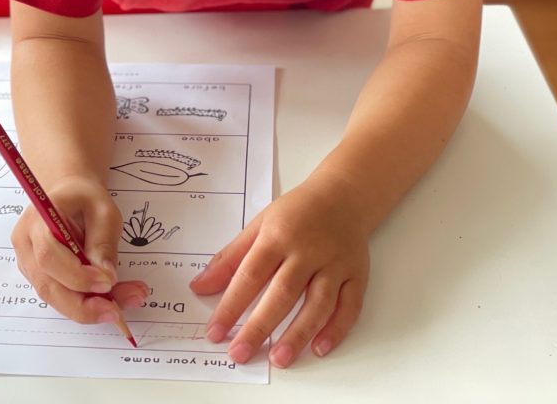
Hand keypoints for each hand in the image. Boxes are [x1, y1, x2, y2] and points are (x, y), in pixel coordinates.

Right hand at [11, 175, 148, 324]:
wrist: (68, 194)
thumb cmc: (84, 197)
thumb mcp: (103, 210)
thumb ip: (103, 242)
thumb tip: (107, 277)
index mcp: (37, 220)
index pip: (49, 255)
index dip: (77, 275)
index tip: (108, 283)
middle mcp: (25, 245)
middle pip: (47, 285)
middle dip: (84, 305)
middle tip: (117, 311)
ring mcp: (29, 263)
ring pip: (54, 297)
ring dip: (89, 308)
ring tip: (124, 303)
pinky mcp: (39, 276)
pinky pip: (60, 296)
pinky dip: (85, 304)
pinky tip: (112, 300)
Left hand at [189, 175, 369, 366]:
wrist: (343, 195)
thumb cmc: (296, 212)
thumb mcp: (258, 225)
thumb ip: (229, 258)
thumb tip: (199, 287)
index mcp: (278, 235)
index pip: (250, 274)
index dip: (231, 305)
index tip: (215, 332)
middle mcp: (308, 250)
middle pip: (283, 292)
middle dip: (260, 326)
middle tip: (240, 354)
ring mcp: (335, 263)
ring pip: (318, 303)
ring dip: (298, 333)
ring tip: (278, 359)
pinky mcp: (356, 275)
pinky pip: (349, 306)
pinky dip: (337, 329)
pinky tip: (320, 348)